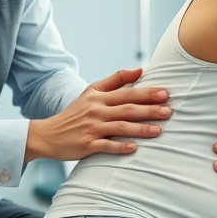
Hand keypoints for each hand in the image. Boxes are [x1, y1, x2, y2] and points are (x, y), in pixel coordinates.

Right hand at [26, 68, 169, 161]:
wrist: (47, 134)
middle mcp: (96, 112)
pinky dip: (119, 147)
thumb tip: (140, 70)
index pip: (126, 93)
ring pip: (119, 128)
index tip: (165, 93)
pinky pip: (105, 146)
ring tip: (159, 130)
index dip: (146, 93)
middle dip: (149, 110)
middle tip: (169, 111)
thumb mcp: (91, 92)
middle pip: (126, 109)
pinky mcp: (86, 145)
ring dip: (140, 129)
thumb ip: (116, 80)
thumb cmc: (75, 113)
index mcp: (99, 98)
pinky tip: (133, 148)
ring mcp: (91, 129)